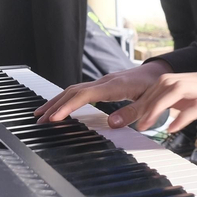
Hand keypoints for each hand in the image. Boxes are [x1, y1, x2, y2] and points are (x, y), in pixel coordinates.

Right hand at [37, 60, 172, 122]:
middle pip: (72, 91)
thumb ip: (132, 113)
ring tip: (41, 114)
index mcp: (114, 85)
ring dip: (56, 102)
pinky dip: (65, 99)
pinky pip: (78, 91)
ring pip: (72, 90)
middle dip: (55, 106)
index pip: (84, 95)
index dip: (68, 107)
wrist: (158, 72)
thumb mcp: (149, 102)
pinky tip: (58, 107)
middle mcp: (104, 81)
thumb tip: (111, 123)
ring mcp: (101, 82)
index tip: (54, 118)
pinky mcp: (101, 85)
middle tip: (39, 120)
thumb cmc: (154, 87)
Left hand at [110, 70, 196, 136]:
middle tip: (129, 122)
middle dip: (144, 102)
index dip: (144, 97)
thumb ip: (191, 104)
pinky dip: (183, 116)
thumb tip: (169, 113)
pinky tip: (173, 128)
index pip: (164, 81)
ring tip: (146, 125)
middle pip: (166, 82)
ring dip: (157, 107)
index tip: (128, 115)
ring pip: (178, 88)